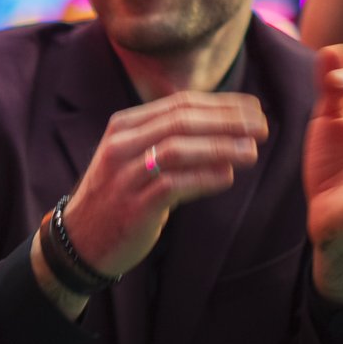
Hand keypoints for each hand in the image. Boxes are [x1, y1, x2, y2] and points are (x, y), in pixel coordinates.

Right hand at [62, 92, 267, 277]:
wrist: (81, 239)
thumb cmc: (118, 195)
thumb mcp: (133, 155)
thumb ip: (169, 137)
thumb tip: (226, 124)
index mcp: (124, 126)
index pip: (179, 104)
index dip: (221, 104)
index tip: (254, 109)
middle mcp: (121, 145)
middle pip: (181, 121)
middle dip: (227, 121)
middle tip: (262, 127)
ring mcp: (125, 175)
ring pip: (178, 149)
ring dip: (220, 147)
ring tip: (252, 151)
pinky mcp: (133, 206)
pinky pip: (174, 185)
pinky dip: (205, 178)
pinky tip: (228, 176)